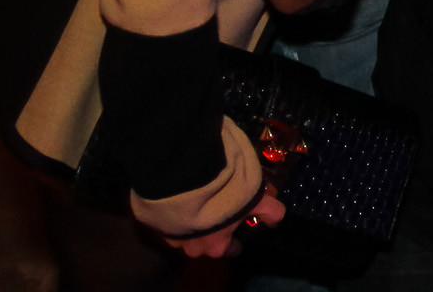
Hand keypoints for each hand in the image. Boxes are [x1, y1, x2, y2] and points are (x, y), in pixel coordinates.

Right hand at [165, 188, 285, 257]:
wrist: (182, 183)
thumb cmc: (222, 197)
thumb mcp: (254, 200)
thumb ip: (269, 210)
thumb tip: (278, 218)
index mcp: (216, 246)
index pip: (229, 250)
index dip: (236, 240)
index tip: (238, 227)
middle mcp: (192, 247)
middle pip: (205, 242)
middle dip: (212, 228)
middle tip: (217, 207)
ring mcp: (171, 236)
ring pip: (186, 231)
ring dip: (192, 218)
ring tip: (198, 197)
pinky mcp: (155, 221)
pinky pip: (169, 217)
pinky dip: (176, 208)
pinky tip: (181, 192)